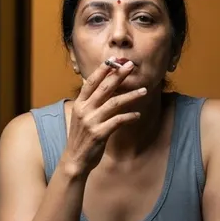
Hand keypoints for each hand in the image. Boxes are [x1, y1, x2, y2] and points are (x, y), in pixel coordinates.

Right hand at [62, 60, 146, 176]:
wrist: (75, 160)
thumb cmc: (81, 137)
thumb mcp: (80, 116)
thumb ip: (89, 102)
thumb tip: (96, 85)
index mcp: (79, 104)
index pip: (91, 82)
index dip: (103, 70)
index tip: (114, 60)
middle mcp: (84, 110)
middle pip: (104, 88)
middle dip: (119, 75)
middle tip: (131, 65)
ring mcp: (91, 122)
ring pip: (115, 103)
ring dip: (131, 96)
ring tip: (144, 90)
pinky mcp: (99, 134)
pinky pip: (118, 121)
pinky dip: (129, 117)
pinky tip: (137, 115)